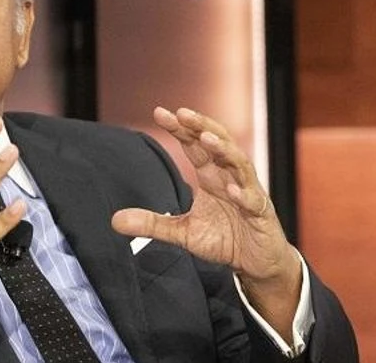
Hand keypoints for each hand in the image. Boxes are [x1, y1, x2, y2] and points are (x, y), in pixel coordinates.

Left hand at [111, 107, 300, 336]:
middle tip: (182, 113)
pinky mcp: (261, 215)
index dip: (180, 129)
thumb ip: (152, 223)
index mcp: (212, 176)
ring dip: (224, 150)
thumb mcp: (182, 232)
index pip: (195, 145)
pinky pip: (253, 201)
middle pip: (218, 144)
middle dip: (201, 126)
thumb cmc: (224, 239)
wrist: (255, 262)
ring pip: (239, 164)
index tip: (159, 113)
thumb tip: (114, 220)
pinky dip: (243, 194)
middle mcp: (230, 177)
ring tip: (206, 138)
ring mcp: (248, 193)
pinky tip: (232, 189)